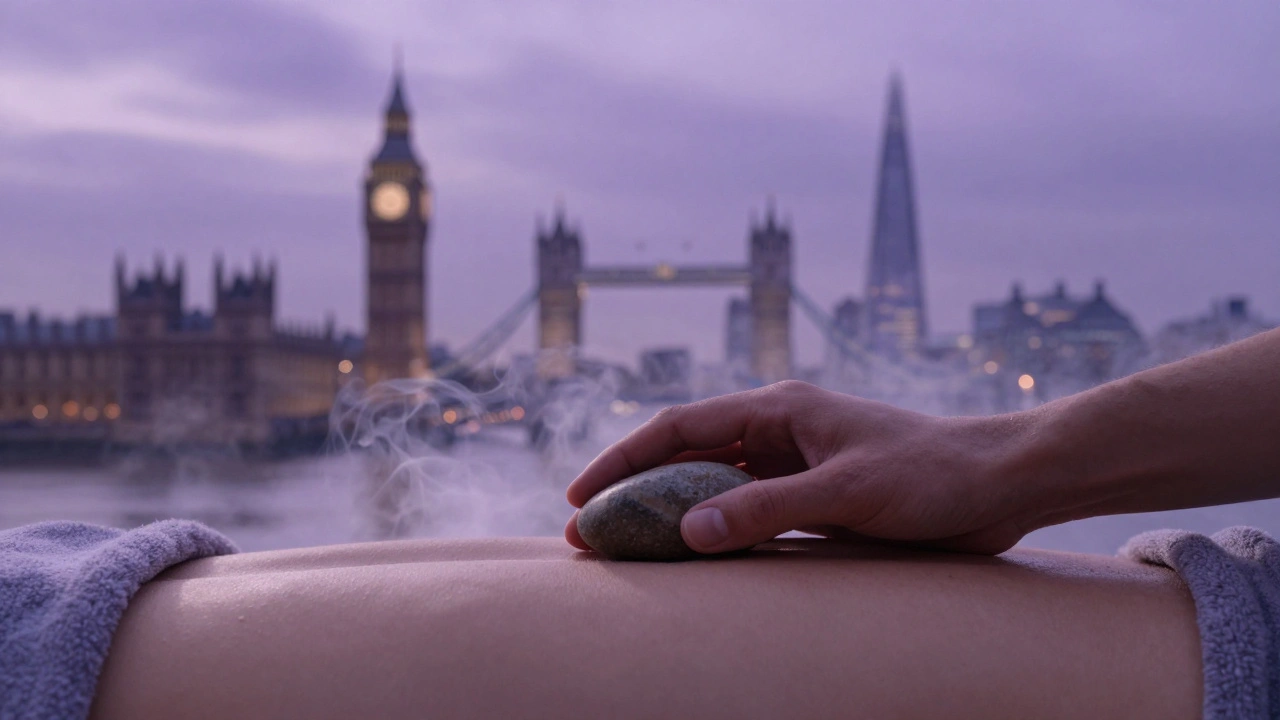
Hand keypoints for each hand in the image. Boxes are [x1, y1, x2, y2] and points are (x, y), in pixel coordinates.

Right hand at [565, 381, 1048, 554]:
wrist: (999, 485)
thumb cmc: (931, 473)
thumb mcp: (844, 492)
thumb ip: (767, 510)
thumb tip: (688, 529)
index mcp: (779, 409)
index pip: (679, 427)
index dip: (625, 460)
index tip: (583, 496)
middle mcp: (780, 432)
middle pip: (688, 457)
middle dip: (638, 491)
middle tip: (593, 533)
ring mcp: (798, 465)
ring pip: (716, 487)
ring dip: (675, 513)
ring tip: (632, 549)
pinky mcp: (818, 497)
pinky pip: (751, 513)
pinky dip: (719, 531)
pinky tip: (699, 557)